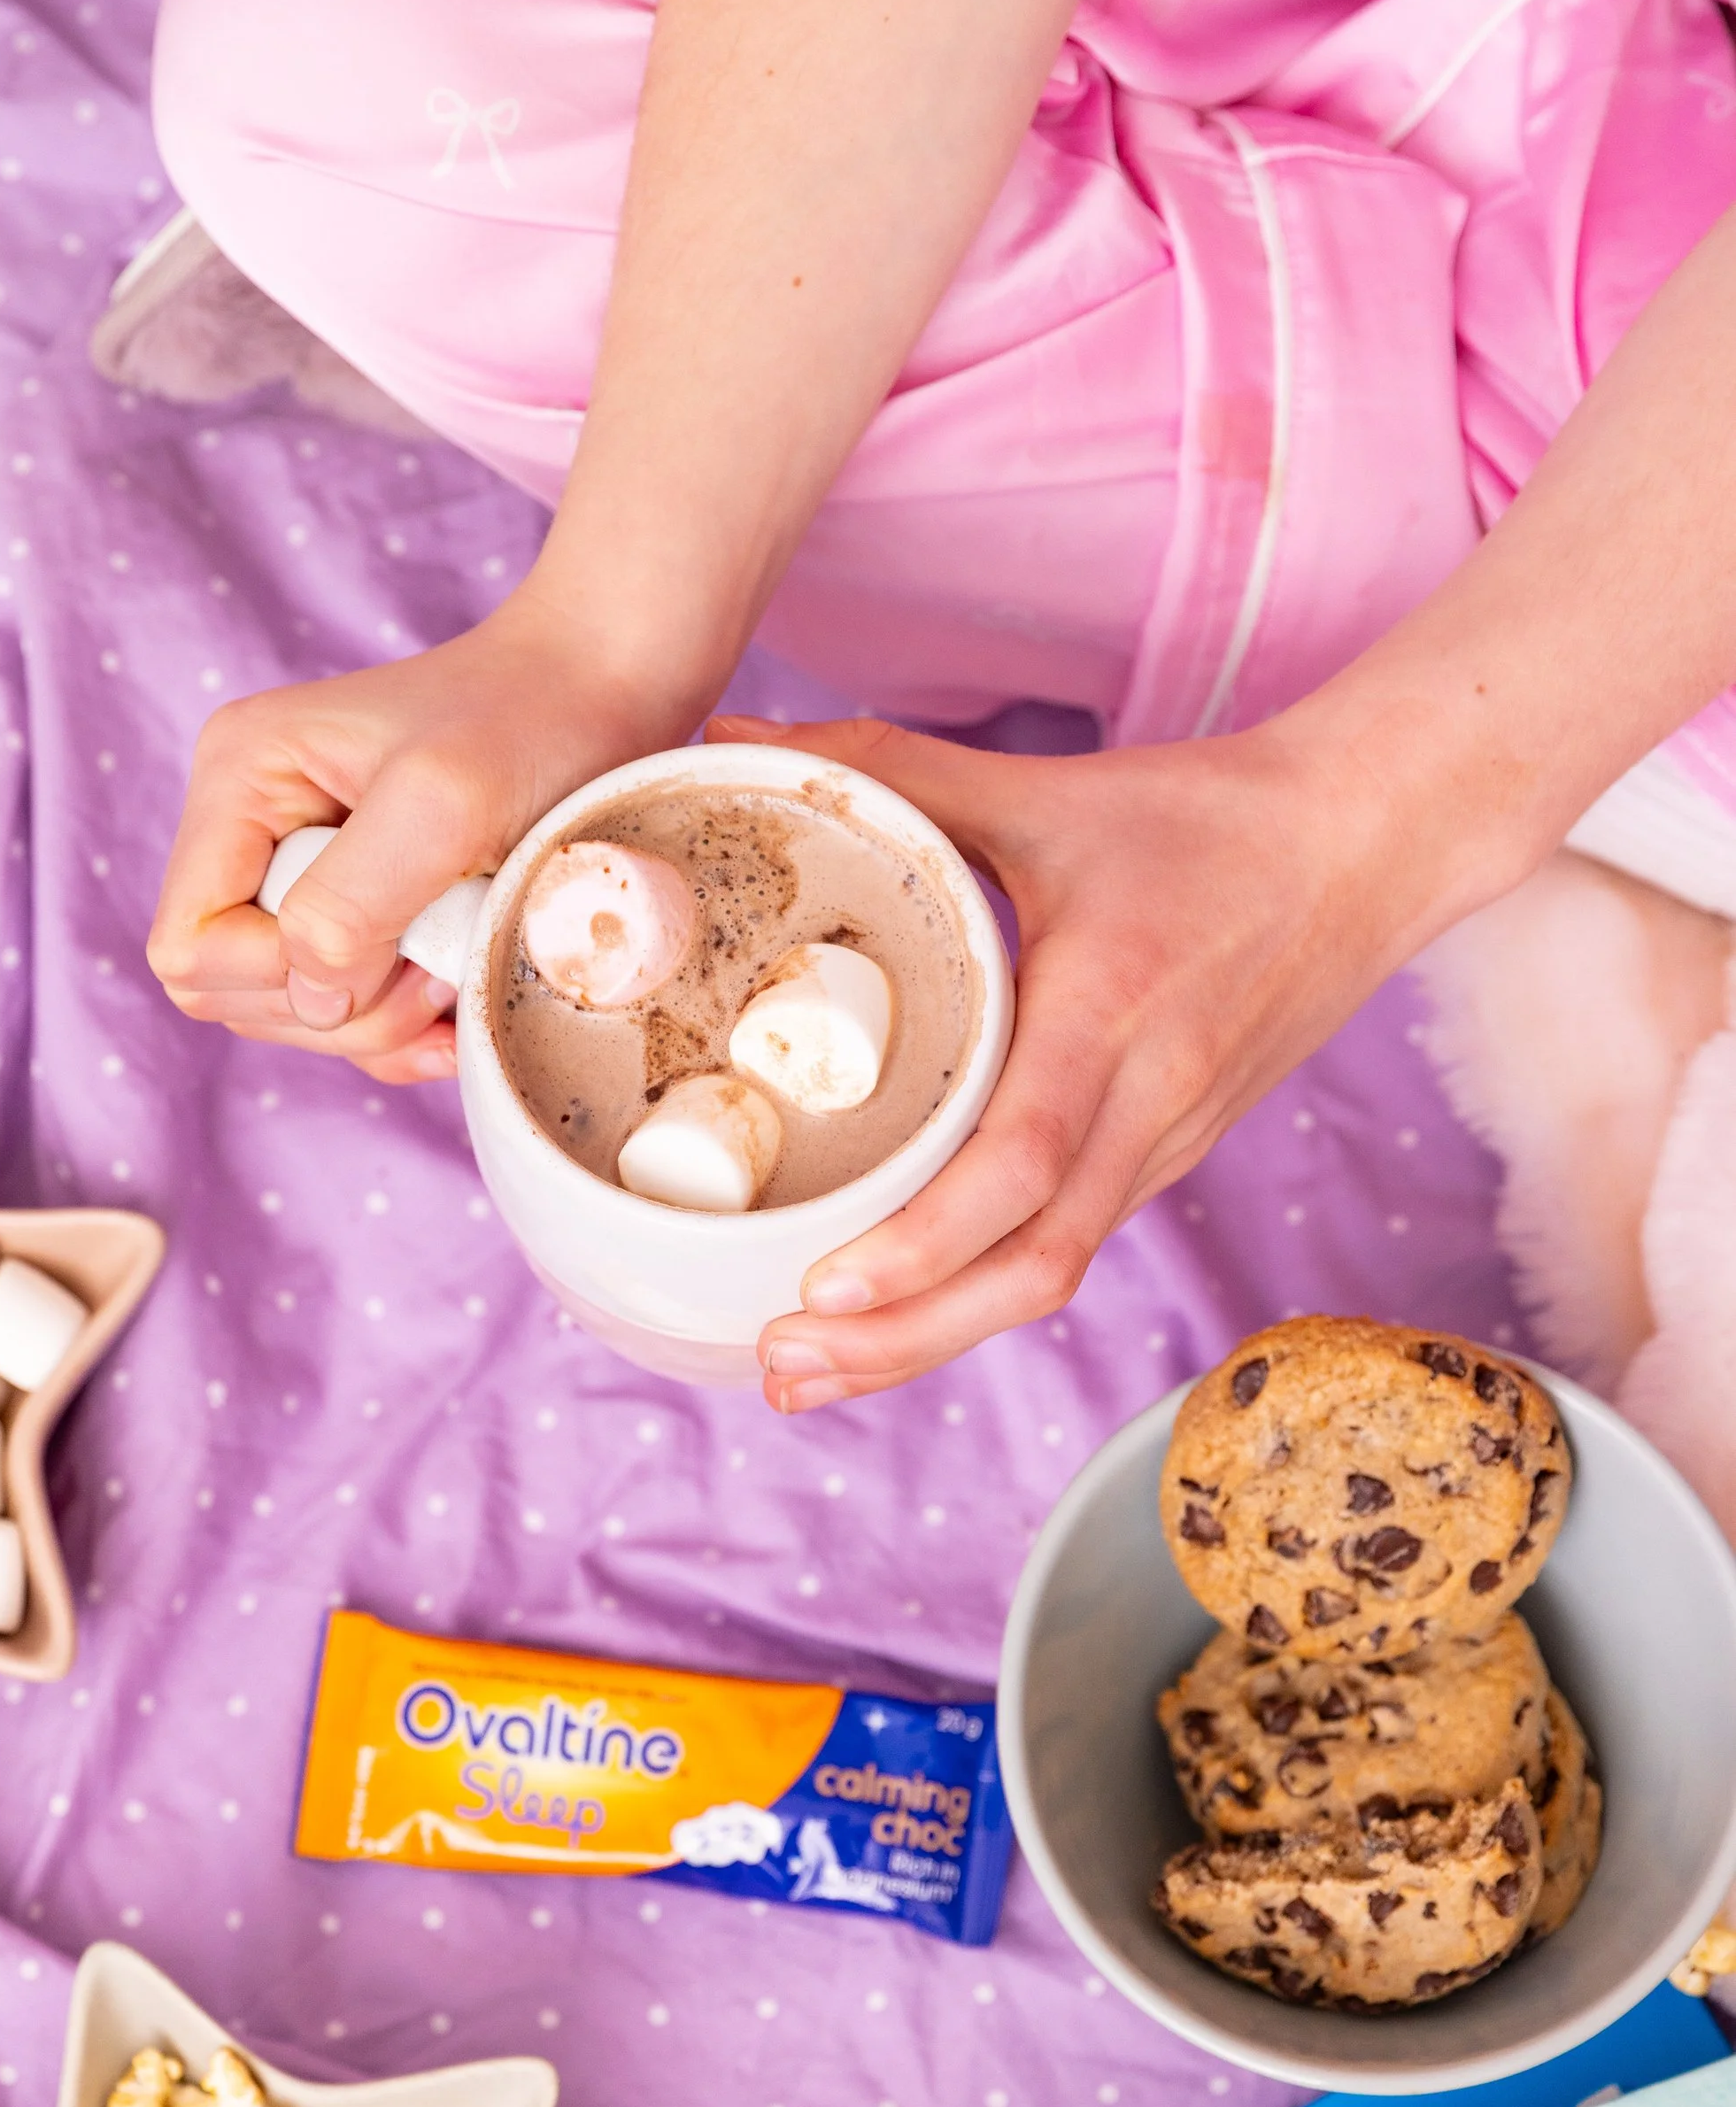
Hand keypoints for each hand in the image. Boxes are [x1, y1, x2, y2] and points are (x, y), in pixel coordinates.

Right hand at [148, 595, 689, 1084]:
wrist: (606, 684)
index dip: (277, 977)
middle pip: (232, 992)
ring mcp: (300, 871)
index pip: (190, 945)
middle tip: (439, 956)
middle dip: (337, 1004)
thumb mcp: (438, 806)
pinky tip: (461, 1000)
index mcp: (239, 780)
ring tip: (459, 953)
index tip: (388, 945)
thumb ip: (351, 907)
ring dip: (379, 1018)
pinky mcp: (355, 909)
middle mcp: (250, 827)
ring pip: (290, 1013)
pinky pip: (344, 1014)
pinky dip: (404, 1028)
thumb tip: (309, 998)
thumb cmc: (531, 721)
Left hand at [716, 708, 1467, 1409]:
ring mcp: (1166, 1145)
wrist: (1371, 845)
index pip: (1021, 1167)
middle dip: (902, 1338)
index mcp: (1114, 1015)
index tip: (824, 1286)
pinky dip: (974, 1299)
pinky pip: (1064, 1250)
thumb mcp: (1047, 790)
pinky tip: (889, 1318)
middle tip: (780, 1363)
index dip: (922, 1245)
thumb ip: (888, 768)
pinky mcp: (1167, 1158)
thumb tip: (734, 737)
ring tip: (807, 1370)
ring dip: (929, 1341)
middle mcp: (1150, 1105)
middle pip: (1030, 1270)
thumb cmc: (1208, 817)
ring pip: (1048, 1280)